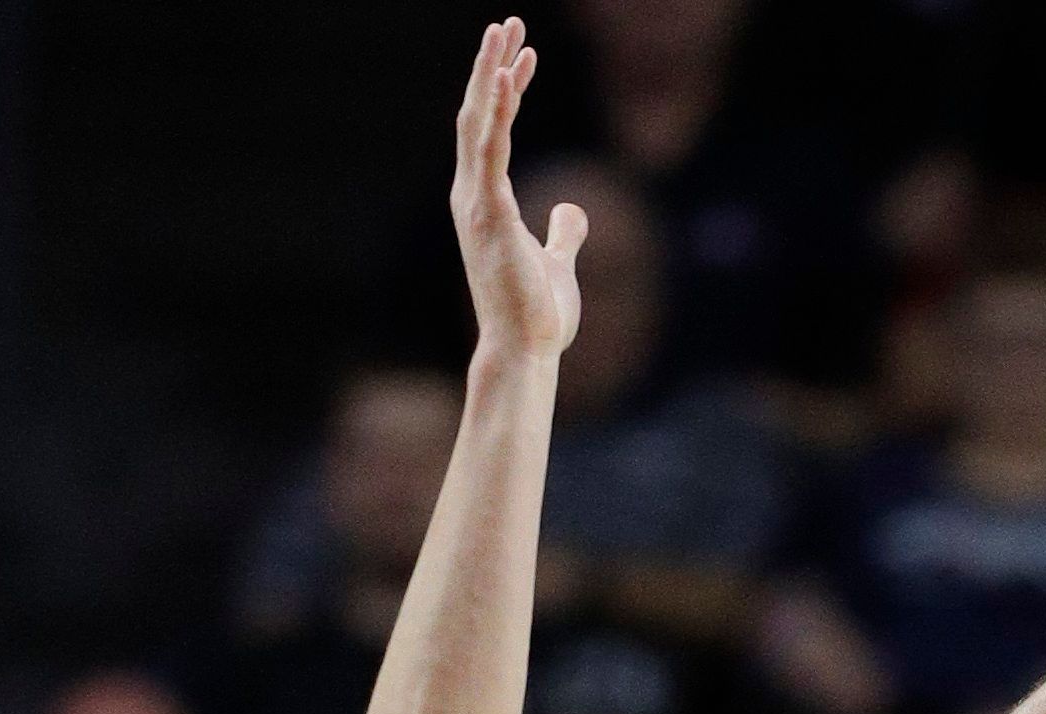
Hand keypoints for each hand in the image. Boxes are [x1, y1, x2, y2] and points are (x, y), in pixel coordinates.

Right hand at [451, 19, 584, 357]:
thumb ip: (563, 233)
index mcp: (485, 202)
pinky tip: (508, 76)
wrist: (525, 350)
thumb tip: (573, 210)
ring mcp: (475, 202)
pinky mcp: (488, 212)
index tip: (525, 57)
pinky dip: (498, 109)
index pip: (492, 131)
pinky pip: (490, 148)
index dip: (507, 91)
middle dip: (492, 66)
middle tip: (508, 23)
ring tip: (504, 31)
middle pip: (478, 115)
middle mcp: (472, 195)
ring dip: (491, 74)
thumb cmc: (536, 314)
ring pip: (478, 121)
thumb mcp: (557, 263)